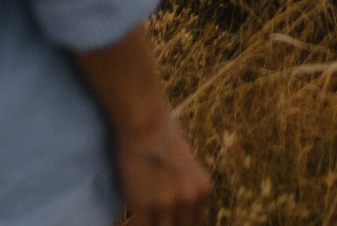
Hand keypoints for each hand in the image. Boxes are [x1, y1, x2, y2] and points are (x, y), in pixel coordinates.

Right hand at [110, 109, 211, 225]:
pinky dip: (137, 225)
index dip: (181, 225)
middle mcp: (190, 199)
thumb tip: (178, 214)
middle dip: (168, 225)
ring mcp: (167, 204)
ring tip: (145, 217)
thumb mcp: (186, 167)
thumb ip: (186, 191)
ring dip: (153, 224)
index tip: (169, 221)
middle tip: (157, 220)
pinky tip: (134, 217)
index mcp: (203, 191)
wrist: (144, 122)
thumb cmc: (160, 138)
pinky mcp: (143, 206)